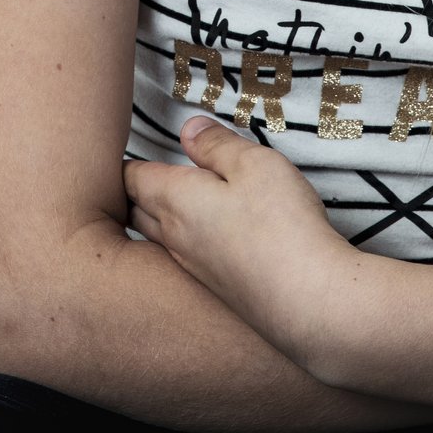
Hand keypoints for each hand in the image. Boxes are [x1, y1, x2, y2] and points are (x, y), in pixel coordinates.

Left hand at [124, 115, 352, 360]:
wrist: (309, 302)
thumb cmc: (280, 224)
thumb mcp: (253, 164)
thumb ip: (217, 144)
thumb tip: (188, 130)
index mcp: (174, 199)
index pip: (131, 178)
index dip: (126, 163)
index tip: (124, 152)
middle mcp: (174, 237)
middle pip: (136, 211)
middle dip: (133, 193)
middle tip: (136, 177)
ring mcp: (193, 268)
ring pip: (157, 239)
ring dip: (154, 220)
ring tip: (163, 204)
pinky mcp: (216, 290)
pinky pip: (183, 261)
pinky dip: (182, 244)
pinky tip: (203, 240)